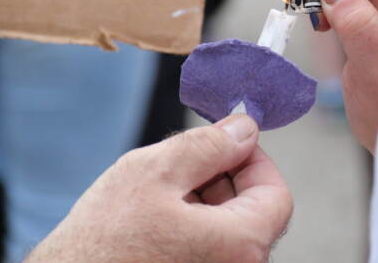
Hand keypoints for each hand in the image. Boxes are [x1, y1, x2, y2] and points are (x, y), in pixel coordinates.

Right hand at [26, 114, 292, 262]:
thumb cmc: (101, 242)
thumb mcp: (155, 172)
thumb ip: (209, 146)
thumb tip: (245, 129)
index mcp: (240, 247)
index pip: (276, 194)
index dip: (254, 160)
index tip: (227, 142)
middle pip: (253, 213)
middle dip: (224, 178)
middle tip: (184, 162)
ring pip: (228, 230)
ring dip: (205, 201)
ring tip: (160, 192)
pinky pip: (208, 249)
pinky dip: (192, 225)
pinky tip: (157, 217)